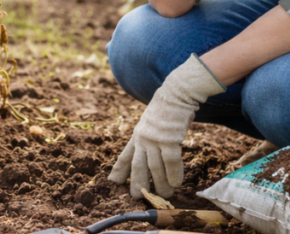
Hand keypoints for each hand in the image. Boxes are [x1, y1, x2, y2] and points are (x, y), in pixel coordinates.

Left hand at [107, 54, 225, 197]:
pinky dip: (173, 174)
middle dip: (137, 183)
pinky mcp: (169, 138)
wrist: (176, 93)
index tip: (112, 182)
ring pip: (155, 167)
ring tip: (164, 196)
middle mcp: (142, 138)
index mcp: (137, 135)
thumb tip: (153, 154)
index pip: (125, 156)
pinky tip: (177, 184)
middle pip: (137, 166)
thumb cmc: (167, 110)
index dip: (119, 170)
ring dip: (160, 184)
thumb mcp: (151, 124)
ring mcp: (155, 139)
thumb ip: (149, 138)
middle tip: (137, 197)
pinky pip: (171, 161)